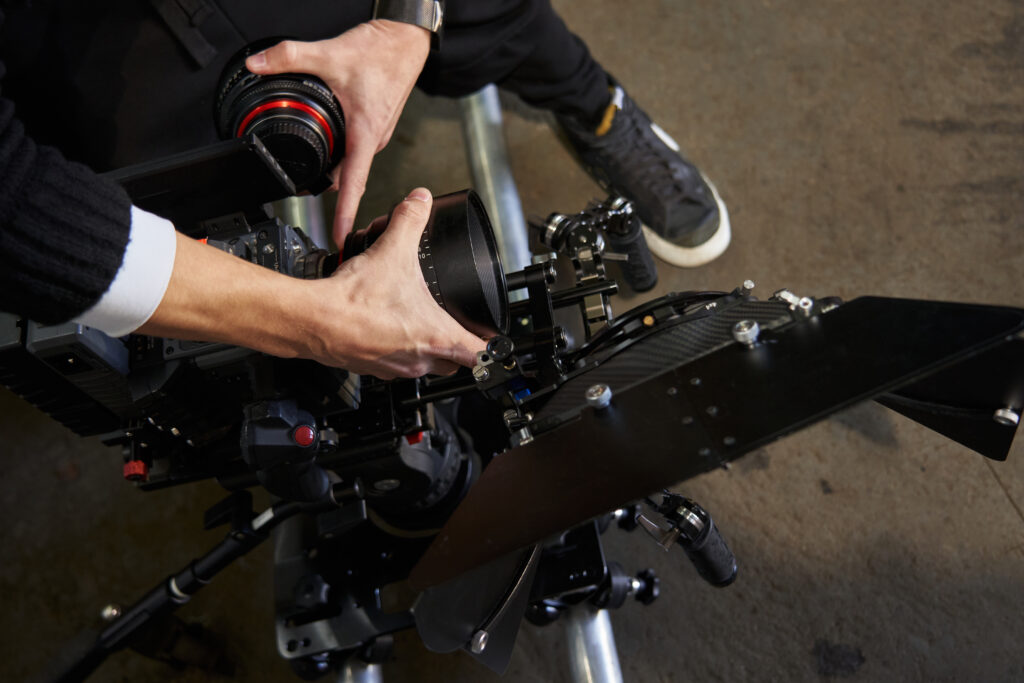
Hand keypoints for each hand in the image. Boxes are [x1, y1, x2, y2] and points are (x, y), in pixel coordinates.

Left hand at [245, 21, 430, 246]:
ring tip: (316, 172)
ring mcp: (375, 134)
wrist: (407, 41)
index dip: (345, 215)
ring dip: (335, 171)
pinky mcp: (374, 125)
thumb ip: (290, 57)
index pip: (354, 185)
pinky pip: (356, 149)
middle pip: (347, 178)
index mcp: (365, 134)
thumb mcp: (330, 54)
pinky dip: (342, 153)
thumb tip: (258, 63)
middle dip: (328, 193)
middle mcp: (373, 140)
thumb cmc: (383, 53)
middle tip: (307, 199)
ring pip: (350, 163)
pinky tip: (329, 141)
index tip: (340, 239)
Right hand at [310, 188, 485, 377]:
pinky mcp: (371, 368)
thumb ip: (410, 221)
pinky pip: (392, 365)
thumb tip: (420, 201)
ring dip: (423, 348)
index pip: (480, 355)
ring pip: (422, 367)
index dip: (491, 346)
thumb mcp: (392, 250)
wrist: (315, 321)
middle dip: (455, 348)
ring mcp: (394, 368)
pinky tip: (384, 327)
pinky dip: (394, 349)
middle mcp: (418, 360)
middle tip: (452, 328)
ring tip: (415, 323)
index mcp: (436, 337)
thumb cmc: (355, 301)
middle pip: (453, 364)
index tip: (492, 340)